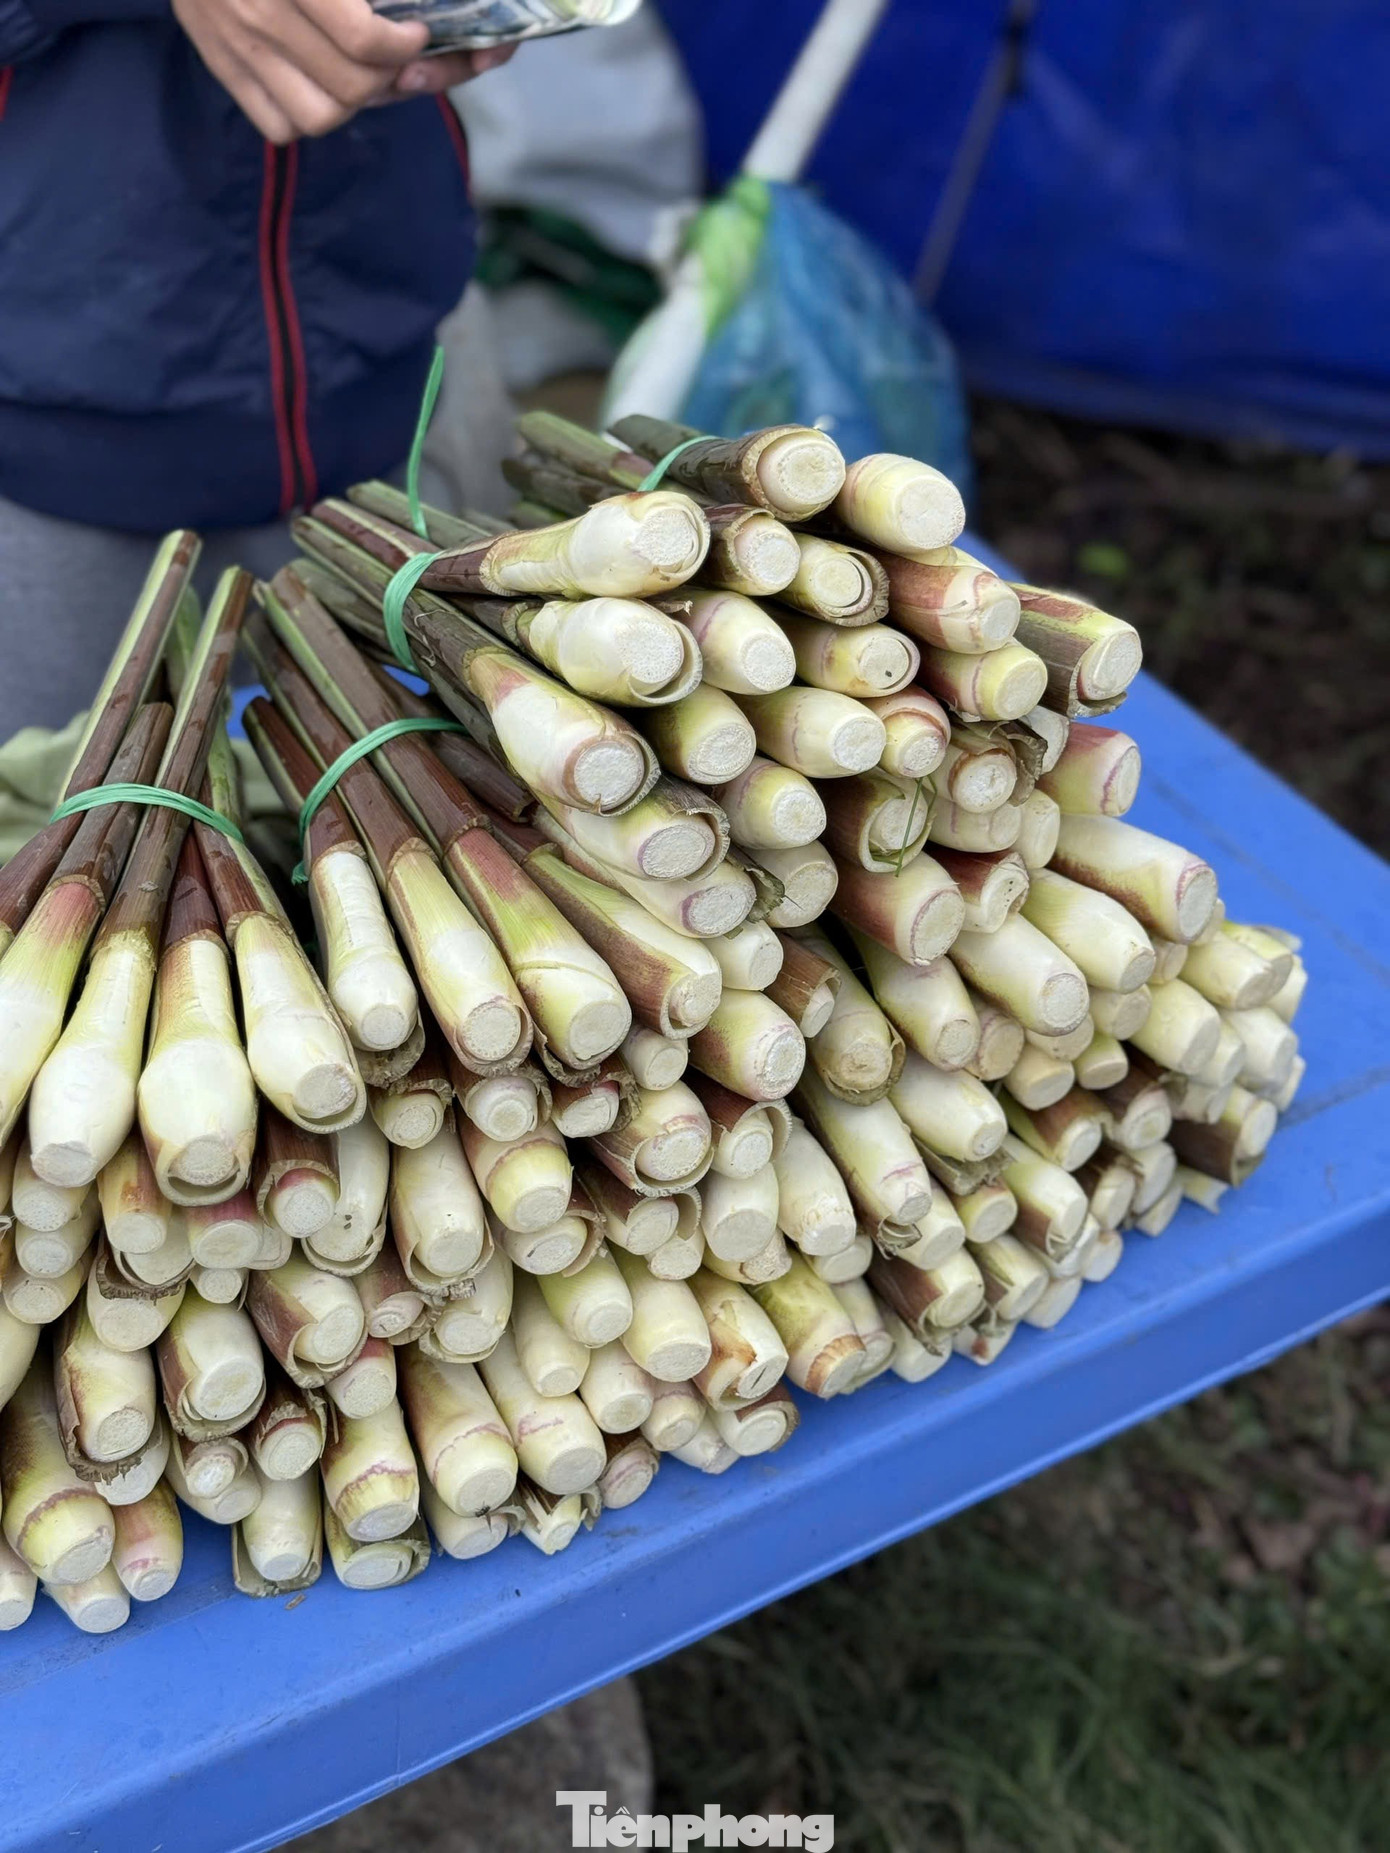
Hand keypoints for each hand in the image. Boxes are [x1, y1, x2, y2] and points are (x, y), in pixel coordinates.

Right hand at [172, 0, 514, 142]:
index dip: (406, 44)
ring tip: (358, 75)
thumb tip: (412, 16)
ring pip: (320, 118)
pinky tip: (318, 84)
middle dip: (390, 77)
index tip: (418, 31)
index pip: (364, 39)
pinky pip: (279, 126)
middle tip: (397, 58)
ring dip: (351, 103)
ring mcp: (238, 46)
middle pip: (353, 87)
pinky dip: (306, 116)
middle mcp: (261, 14)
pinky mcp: (222, 66)